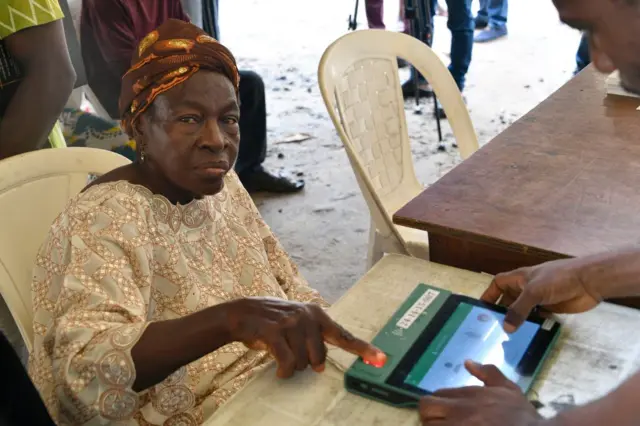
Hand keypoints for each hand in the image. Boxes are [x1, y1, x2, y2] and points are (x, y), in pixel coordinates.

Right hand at [225, 297, 385, 377]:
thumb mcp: (299, 323)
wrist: (243, 313)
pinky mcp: (275, 332)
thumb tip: (321, 367)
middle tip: (292, 351)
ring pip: (302, 362)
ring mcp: (291, 323)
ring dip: (291, 366)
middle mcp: (308, 316)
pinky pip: (287, 362)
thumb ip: (314, 341)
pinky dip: (283, 371)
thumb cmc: (274, 322)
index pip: (343, 335)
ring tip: (280, 353)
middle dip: (306, 362)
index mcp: (317, 314)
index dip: (363, 349)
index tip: (380, 359)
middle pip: (319, 358)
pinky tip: (278, 369)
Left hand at [419, 361, 543, 425]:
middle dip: (429, 416)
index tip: (444, 413)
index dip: (436, 405)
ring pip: (430, 424)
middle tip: (439, 422)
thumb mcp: (509, 389)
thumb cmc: (522, 416)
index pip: (435, 396)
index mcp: (469, 395)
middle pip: (426, 408)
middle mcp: (460, 410)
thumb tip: (468, 362)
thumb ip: (488, 374)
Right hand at [481, 258, 601, 331]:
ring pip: (522, 311)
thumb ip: (519, 310)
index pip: (498, 284)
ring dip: (516, 320)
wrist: (588, 282)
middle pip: (508, 299)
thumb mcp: (534, 292)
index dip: (489, 294)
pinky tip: (526, 336)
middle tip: (491, 329)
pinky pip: (536, 318)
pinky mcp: (550, 309)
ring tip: (505, 337)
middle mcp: (526, 288)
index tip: (481, 309)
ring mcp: (539, 299)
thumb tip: (506, 328)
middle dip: (500, 311)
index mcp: (519, 278)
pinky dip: (531, 326)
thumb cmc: (558, 279)